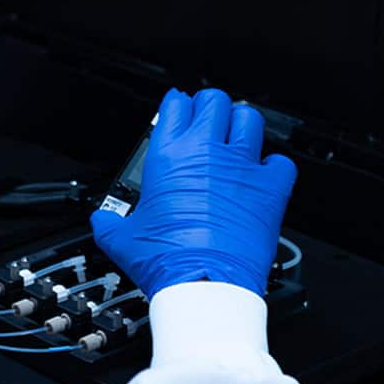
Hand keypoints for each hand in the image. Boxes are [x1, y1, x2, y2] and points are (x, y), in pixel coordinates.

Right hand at [91, 88, 296, 298]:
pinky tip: (265, 174)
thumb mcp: (122, 239)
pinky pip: (280, 163)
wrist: (205, 282)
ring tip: (236, 134)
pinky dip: (274, 167)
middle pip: (214, 101)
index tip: (176, 108)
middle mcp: (207, 152)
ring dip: (241, 123)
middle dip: (209, 105)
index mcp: (168, 155)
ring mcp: (241, 167)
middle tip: (206, 116)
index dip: (175, 103)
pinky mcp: (270, 189)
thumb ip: (109, 222)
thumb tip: (102, 220)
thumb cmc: (166, 259)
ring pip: (249, 120)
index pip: (174, 105)